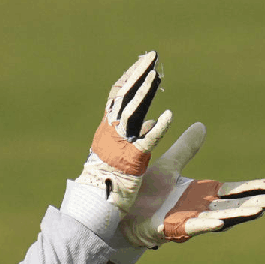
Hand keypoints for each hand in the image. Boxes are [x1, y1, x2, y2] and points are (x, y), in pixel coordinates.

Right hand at [75, 51, 172, 213]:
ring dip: (144, 94)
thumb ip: (143, 134)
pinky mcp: (130, 162)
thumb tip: (156, 118)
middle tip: (152, 56)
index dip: (130, 77)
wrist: (95, 207)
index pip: (118, 96)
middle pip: (125, 97)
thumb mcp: (125, 153)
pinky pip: (145, 142)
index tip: (144, 62)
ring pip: (132, 113)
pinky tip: (170, 116)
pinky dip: (158, 130)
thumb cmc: (109, 182)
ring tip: (156, 75)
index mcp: (109, 129)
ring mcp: (119, 146)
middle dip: (138, 75)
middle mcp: (111, 133)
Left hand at [119, 122, 264, 247]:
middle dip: (255, 203)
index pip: (235, 191)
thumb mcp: (169, 165)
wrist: (120, 210)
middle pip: (234, 206)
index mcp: (201, 194)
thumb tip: (201, 126)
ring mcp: (187, 220)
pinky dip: (207, 224)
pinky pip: (192, 227)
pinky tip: (220, 222)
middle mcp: (199, 208)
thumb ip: (186, 149)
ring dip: (238, 215)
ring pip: (219, 218)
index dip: (256, 188)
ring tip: (259, 211)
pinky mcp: (172, 229)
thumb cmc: (144, 192)